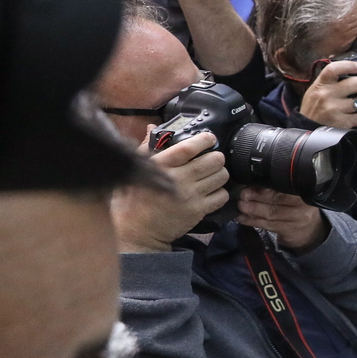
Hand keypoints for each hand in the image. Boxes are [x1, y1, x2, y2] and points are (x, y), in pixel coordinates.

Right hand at [111, 131, 228, 252]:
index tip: (209, 138)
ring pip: (222, 176)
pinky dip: (220, 193)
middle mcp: (178, 178)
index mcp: (161, 165)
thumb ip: (146, 147)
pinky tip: (211, 192)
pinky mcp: (198, 210)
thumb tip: (152, 127)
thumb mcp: (137, 169)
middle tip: (212, 160)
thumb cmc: (134, 198)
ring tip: (212, 175)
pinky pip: (222, 196)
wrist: (137, 230)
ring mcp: (190, 195)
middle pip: (214, 160)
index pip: (189, 147)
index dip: (205, 139)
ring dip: (220, 174)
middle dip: (216, 157)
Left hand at [236, 188, 327, 250]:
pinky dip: (253, 221)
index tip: (251, 183)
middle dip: (257, 196)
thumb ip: (280, 188)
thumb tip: (254, 181)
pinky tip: (242, 218)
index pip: (284, 187)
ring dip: (253, 209)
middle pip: (278, 199)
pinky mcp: (288, 231)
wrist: (310, 230)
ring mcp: (296, 219)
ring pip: (271, 213)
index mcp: (304, 192)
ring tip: (240, 205)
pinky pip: (268, 225)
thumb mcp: (295, 196)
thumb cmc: (298, 207)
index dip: (266, 186)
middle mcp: (303, 205)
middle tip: (243, 194)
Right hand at [299, 59, 356, 129]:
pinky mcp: (342, 123)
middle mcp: (326, 95)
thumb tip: (351, 73)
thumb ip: (329, 82)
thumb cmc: (313, 109)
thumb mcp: (315, 91)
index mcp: (320, 85)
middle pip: (356, 83)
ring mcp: (334, 109)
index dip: (349, 65)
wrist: (305, 131)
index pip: (334, 68)